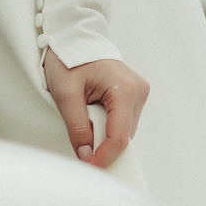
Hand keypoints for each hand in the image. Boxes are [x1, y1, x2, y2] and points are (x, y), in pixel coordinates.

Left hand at [43, 46, 147, 168]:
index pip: (120, 136)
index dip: (104, 156)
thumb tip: (86, 154)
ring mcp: (139, 93)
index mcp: (125, 89)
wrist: (73, 37)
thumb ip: (77, 126)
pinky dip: (107, 125)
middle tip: (80, 140)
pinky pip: (122, 120)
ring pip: (124, 130)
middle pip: (124, 135)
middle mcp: (139, 91)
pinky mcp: (134, 95)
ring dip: (104, 133)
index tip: (90, 167)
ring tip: (84, 114)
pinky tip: (93, 112)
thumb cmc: (69, 59)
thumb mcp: (66, 94)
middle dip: (102, 143)